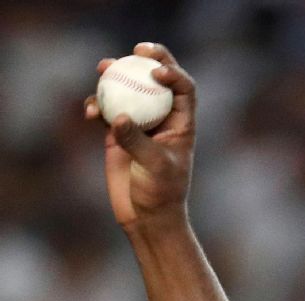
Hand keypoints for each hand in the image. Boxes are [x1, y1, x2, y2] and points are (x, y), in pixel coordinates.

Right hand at [84, 42, 195, 232]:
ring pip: (127, 91)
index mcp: (182, 123)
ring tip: (103, 68)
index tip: (157, 70)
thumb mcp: (155, 167)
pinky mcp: (116, 134)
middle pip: (156, 81)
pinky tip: (89, 110)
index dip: (174, 73)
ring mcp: (138, 124)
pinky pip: (105, 110)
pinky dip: (96, 105)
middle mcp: (162, 119)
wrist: (145, 215)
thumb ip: (137, 141)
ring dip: (114, 76)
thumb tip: (118, 116)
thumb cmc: (161, 193)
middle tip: (135, 49)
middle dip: (148, 60)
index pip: (184, 89)